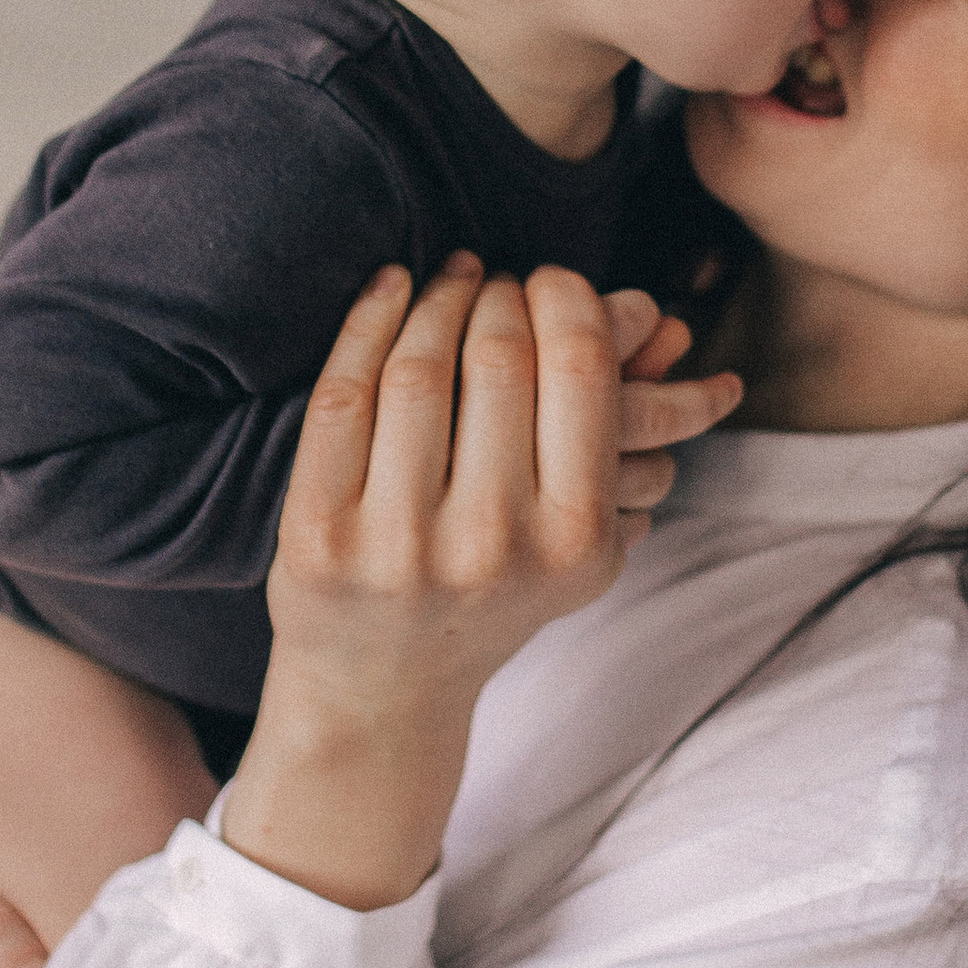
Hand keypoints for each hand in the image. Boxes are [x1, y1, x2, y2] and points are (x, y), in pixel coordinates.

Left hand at [233, 258, 738, 910]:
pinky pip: (341, 395)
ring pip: (419, 368)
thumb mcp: (575, 540)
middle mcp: (490, 545)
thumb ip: (621, 433)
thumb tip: (650, 307)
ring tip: (449, 278)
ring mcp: (397, 544)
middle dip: (499, 294)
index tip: (552, 281)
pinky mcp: (317, 537)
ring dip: (436, 298)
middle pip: (499, 358)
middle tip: (496, 279)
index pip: (579, 370)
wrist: (385, 689)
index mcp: (574, 540)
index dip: (566, 299)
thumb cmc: (494, 592)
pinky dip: (366, 322)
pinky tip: (389, 290)